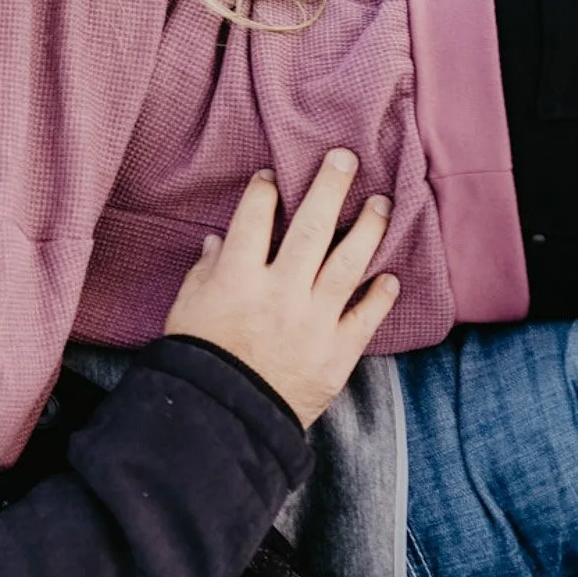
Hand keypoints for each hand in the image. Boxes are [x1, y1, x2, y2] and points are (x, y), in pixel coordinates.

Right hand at [162, 150, 400, 426]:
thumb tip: (218, 242)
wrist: (224, 417)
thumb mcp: (187, 307)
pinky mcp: (337, 351)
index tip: (272, 176)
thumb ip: (206, 271)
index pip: (255, 219)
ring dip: (367, 230)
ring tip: (381, 203)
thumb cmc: (199, 358)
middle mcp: (281, 291)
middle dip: (330, 188)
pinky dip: (379, 296)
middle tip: (345, 159)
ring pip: (347, 264)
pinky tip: (389, 277)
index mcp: (238, 277)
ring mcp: (314, 320)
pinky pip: (365, 317)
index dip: (263, 192)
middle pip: (311, 228)